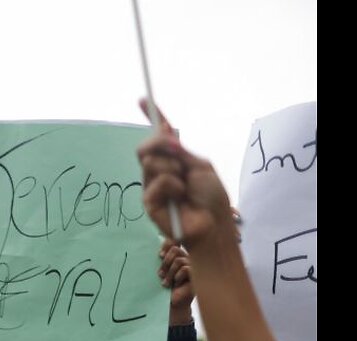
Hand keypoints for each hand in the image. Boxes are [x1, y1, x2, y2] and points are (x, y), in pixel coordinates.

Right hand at [137, 99, 235, 252]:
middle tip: (177, 152)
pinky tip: (179, 198)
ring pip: (151, 162)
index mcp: (174, 159)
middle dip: (159, 143)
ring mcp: (152, 185)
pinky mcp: (148, 201)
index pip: (159, 136)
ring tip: (185, 186)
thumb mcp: (201, 166)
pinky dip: (172, 186)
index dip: (152, 117)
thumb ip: (181, 151)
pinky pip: (157, 181)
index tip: (144, 100)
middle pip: (146, 146)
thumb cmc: (210, 197)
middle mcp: (159, 170)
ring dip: (173, 169)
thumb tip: (165, 133)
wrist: (212, 223)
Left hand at [158, 238, 193, 325]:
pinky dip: (178, 276)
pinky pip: (186, 268)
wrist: (172, 303)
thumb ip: (162, 260)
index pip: (174, 242)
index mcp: (179, 256)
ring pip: (179, 260)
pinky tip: (177, 284)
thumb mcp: (162, 272)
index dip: (166, 245)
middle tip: (160, 274)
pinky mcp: (198, 275)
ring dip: (170, 272)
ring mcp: (194, 266)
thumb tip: (159, 250)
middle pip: (176, 250)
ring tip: (166, 283)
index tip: (159, 255)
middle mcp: (188, 259)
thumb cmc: (166, 288)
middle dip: (166, 262)